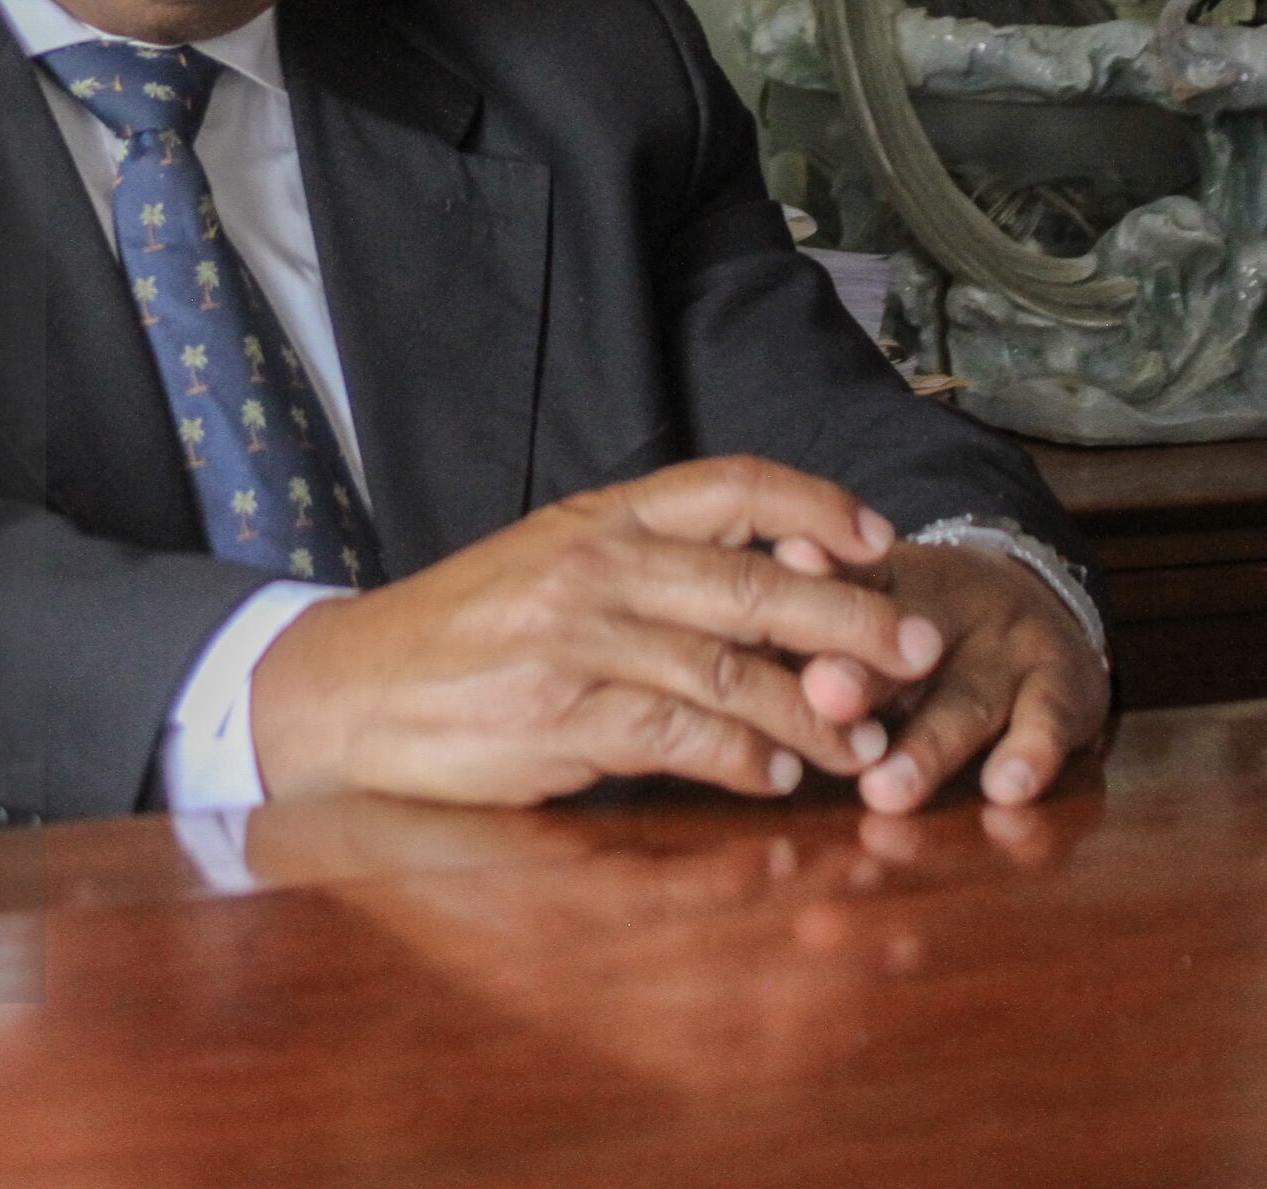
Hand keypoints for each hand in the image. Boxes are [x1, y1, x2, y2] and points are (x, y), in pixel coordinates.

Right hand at [248, 456, 949, 806]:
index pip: (731, 485)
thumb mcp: (551, 566)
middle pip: (758, 582)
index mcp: (599, 517)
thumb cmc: (461, 635)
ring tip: (862, 745)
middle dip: (854, 618)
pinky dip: (742, 760)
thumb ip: (648, 571)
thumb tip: (774, 590)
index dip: (819, 505)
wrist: (346, 692)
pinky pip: (681, 734)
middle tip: (920, 648)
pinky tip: (774, 779)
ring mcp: (577, 638)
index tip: (880, 539)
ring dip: (812, 714)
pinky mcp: (561, 714)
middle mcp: (596, 564)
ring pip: (733, 668)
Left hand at [785, 540, 1107, 812]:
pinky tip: (1007, 787)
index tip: (781, 588)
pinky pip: (1050, 721)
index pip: (844, 585)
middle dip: (857, 681)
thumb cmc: (916, 622)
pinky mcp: (1064, 685)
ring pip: (964, 701)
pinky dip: (1032, 754)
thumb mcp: (867, 603)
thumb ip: (809, 619)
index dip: (815, 586)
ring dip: (926, 748)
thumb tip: (751, 607)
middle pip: (896, 648)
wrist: (1039, 592)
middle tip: (820, 701)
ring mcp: (1009, 648)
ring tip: (887, 789)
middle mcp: (947, 611)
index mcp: (884, 584)